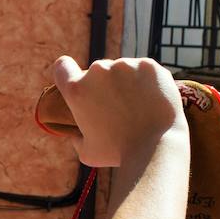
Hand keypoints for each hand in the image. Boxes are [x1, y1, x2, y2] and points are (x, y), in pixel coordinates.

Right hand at [49, 57, 183, 166]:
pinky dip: (147, 81)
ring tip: (138, 107)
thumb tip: (76, 132)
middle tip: (117, 107)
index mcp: (77, 90)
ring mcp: (125, 65)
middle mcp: (98, 71)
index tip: (76, 80)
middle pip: (97, 71)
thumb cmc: (119, 153)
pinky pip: (143, 70)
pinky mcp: (148, 66)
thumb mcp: (86, 152)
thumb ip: (77, 137)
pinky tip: (152, 99)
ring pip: (122, 69)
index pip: (62, 66)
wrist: (157, 147)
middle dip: (103, 84)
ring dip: (126, 82)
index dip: (67, 72)